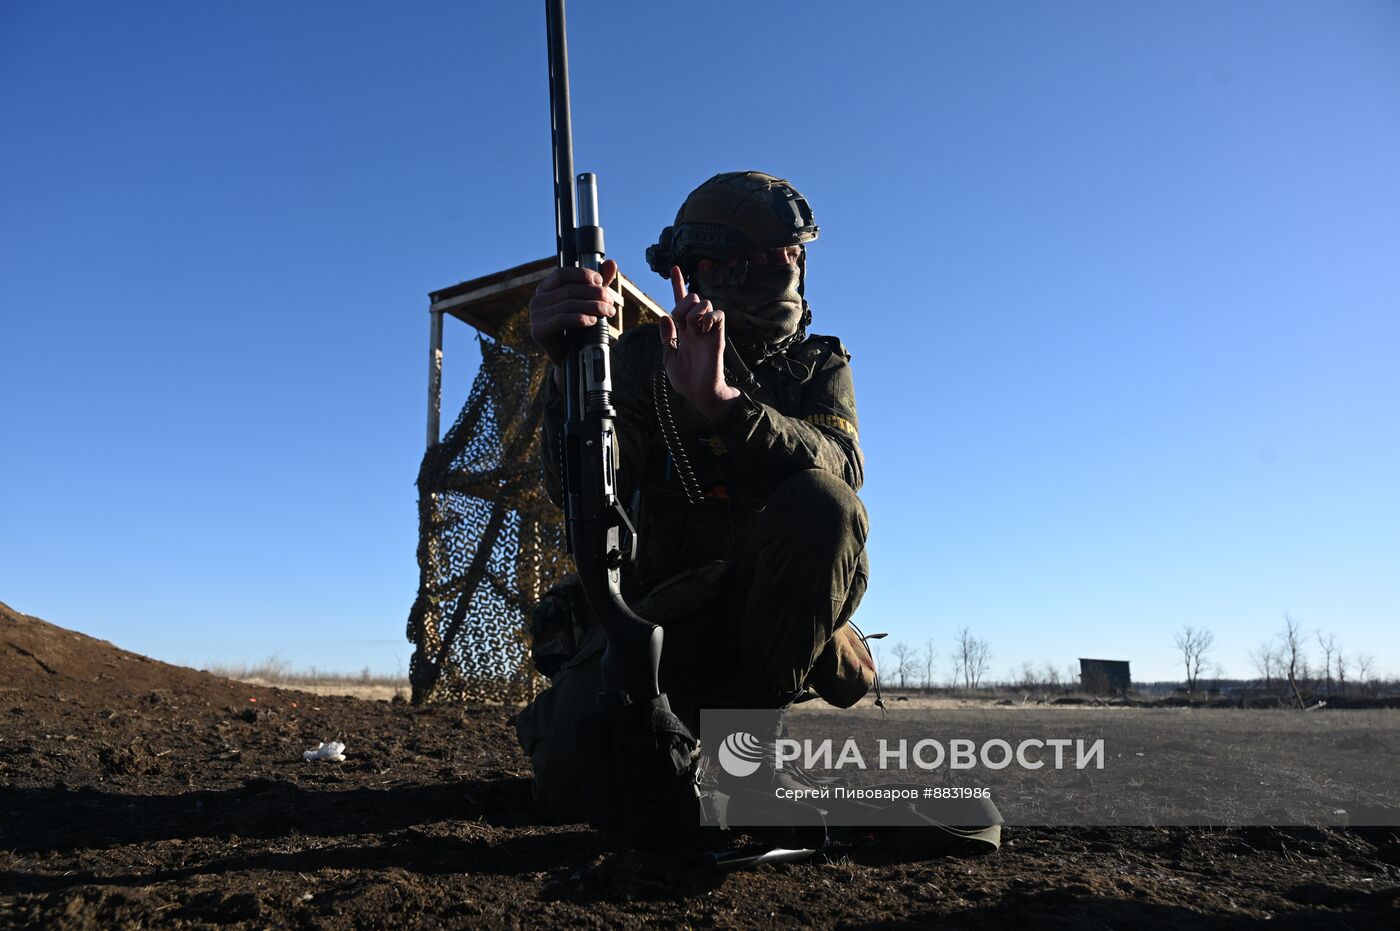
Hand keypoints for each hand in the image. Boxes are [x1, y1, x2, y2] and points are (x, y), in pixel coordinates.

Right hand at [528, 259, 621, 366]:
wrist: (567, 357)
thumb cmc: (575, 327)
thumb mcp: (588, 301)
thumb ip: (598, 284)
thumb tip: (612, 263)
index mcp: (545, 289)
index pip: (562, 274)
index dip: (583, 274)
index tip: (600, 281)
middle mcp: (538, 300)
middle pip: (570, 290)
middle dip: (595, 294)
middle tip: (611, 302)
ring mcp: (536, 315)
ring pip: (570, 304)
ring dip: (594, 307)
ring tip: (608, 312)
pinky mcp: (539, 330)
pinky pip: (562, 320)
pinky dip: (581, 319)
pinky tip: (593, 321)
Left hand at [658, 267, 740, 420]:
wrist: (699, 392)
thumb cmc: (685, 378)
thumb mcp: (669, 355)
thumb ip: (667, 336)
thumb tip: (664, 316)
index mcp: (683, 330)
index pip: (680, 303)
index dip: (678, 285)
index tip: (675, 268)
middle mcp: (696, 327)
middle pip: (693, 297)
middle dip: (682, 304)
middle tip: (681, 325)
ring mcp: (708, 330)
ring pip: (705, 302)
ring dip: (694, 312)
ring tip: (692, 329)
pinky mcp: (718, 336)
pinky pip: (718, 314)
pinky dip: (709, 317)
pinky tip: (702, 330)